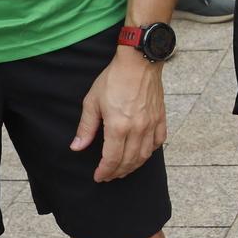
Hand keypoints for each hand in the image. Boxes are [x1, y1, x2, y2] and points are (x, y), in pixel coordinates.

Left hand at [72, 48, 167, 180]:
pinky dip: (150, 151)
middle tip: (109, 175)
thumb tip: (77, 146)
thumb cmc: (114, 78)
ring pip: (144, 155)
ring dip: (133, 166)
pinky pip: (158, 141)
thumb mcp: (92, 101)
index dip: (104, 171)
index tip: (99, 176)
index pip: (112, 159)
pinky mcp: (160, 117)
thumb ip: (86, 127)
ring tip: (123, 169)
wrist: (139, 61)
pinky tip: (143, 152)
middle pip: (128, 161)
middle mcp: (137, 129)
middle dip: (117, 172)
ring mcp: (151, 124)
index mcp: (118, 126)